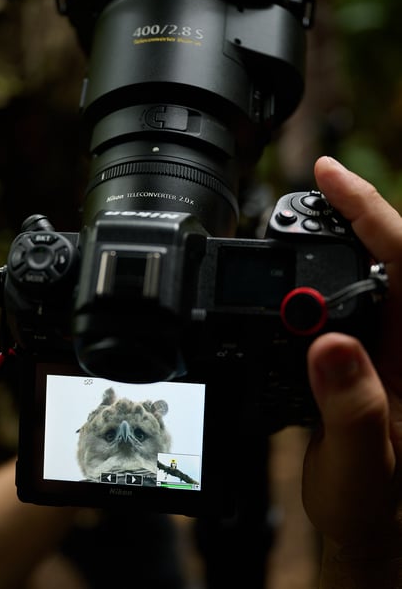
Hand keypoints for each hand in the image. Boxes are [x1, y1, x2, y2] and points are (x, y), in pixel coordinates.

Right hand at [302, 157, 401, 578]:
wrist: (369, 522)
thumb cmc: (374, 504)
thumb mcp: (360, 470)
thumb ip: (351, 410)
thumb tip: (331, 345)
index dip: (370, 212)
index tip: (329, 175)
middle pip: (394, 254)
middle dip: (356, 212)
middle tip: (311, 189)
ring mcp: (392, 344)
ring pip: (374, 270)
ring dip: (341, 235)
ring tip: (307, 212)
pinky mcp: (370, 351)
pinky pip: (351, 294)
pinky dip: (326, 268)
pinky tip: (303, 264)